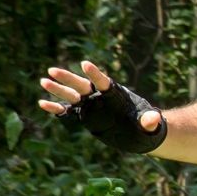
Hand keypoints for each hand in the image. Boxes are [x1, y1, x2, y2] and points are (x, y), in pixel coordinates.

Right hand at [38, 60, 167, 152]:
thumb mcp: (149, 124)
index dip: (95, 73)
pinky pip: (67, 112)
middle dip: (68, 78)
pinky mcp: (84, 116)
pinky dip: (55, 108)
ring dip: (58, 89)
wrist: (139, 131)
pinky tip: (42, 103)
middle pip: (82, 85)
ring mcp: (90, 106)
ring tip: (43, 81)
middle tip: (52, 70)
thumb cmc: (145, 124)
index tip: (85, 64)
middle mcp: (99, 97)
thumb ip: (149, 120)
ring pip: (71, 96)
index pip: (103, 82)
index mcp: (114, 94)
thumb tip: (154, 119)